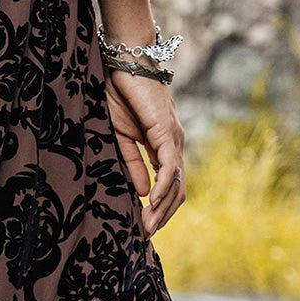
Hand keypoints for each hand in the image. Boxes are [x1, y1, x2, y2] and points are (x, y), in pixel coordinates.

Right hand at [105, 67, 185, 235]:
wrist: (125, 64)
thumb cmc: (121, 95)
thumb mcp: (121, 137)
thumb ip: (133, 164)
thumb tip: (143, 194)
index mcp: (163, 147)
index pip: (169, 186)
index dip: (159, 209)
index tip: (143, 228)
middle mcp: (174, 145)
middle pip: (178, 190)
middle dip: (163, 216)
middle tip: (145, 236)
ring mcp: (174, 140)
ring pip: (177, 183)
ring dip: (163, 209)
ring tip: (147, 227)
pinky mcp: (166, 133)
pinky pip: (169, 167)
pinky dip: (162, 188)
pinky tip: (151, 202)